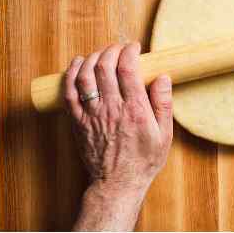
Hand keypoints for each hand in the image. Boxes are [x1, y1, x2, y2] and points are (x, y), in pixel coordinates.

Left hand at [64, 42, 172, 203]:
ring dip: (92, 58)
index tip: (134, 48)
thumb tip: (163, 77)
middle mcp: (111, 109)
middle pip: (104, 66)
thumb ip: (163, 104)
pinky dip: (71, 74)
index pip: (127, 68)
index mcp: (134, 110)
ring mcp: (92, 115)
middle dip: (111, 50)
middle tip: (118, 49)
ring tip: (101, 55)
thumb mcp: (164, 135)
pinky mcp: (78, 122)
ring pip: (85, 75)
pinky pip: (69, 92)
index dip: (129, 51)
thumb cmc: (142, 160)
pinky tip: (78, 64)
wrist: (117, 185)